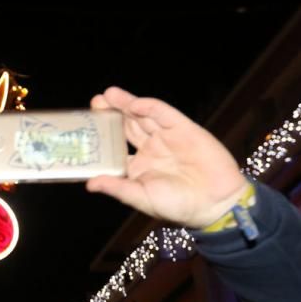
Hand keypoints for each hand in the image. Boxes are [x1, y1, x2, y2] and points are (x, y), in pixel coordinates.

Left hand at [86, 87, 248, 228]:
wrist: (215, 202)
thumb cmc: (178, 205)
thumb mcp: (141, 197)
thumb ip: (117, 188)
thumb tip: (90, 183)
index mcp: (137, 166)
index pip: (115, 146)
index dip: (102, 136)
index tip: (85, 129)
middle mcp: (150, 148)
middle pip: (127, 125)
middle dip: (111, 113)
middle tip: (95, 102)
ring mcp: (166, 137)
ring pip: (143, 116)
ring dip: (126, 104)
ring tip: (108, 95)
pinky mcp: (184, 129)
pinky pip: (164, 114)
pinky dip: (150, 108)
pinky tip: (135, 104)